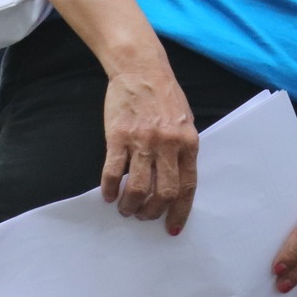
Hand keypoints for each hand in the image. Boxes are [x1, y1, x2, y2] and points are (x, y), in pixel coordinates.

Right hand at [102, 64, 199, 233]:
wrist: (140, 68)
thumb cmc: (164, 96)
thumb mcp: (185, 121)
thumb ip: (183, 150)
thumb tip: (177, 182)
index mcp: (188, 142)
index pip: (187, 186)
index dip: (180, 211)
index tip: (171, 227)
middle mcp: (168, 144)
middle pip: (164, 192)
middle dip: (153, 212)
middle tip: (143, 216)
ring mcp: (143, 140)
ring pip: (138, 187)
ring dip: (131, 205)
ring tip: (126, 208)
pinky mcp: (118, 136)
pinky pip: (114, 172)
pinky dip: (110, 189)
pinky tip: (108, 195)